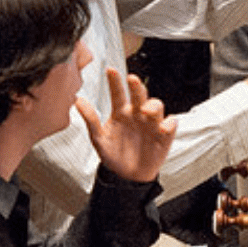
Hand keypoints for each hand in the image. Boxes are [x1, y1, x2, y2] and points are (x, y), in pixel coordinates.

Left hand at [76, 68, 176, 183]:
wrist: (127, 176)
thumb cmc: (113, 155)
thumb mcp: (99, 138)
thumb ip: (90, 119)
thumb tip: (77, 101)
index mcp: (121, 112)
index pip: (118, 93)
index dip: (115, 81)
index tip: (110, 70)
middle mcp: (137, 114)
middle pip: (139, 95)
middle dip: (137, 86)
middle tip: (132, 80)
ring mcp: (151, 123)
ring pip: (156, 106)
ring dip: (152, 105)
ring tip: (146, 111)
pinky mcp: (164, 134)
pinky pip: (170, 124)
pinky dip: (169, 123)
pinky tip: (163, 127)